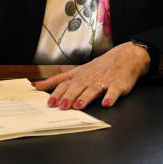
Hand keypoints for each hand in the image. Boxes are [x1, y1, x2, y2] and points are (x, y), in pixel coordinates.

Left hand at [32, 41, 149, 108]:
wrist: (125, 57)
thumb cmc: (100, 67)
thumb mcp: (78, 71)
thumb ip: (59, 80)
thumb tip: (37, 85)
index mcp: (79, 76)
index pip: (64, 83)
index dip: (56, 92)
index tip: (48, 102)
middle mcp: (89, 78)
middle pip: (77, 87)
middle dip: (68, 96)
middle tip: (61, 106)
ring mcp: (103, 81)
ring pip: (92, 90)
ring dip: (85, 98)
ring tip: (78, 106)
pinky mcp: (117, 85)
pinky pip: (113, 91)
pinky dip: (110, 97)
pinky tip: (106, 103)